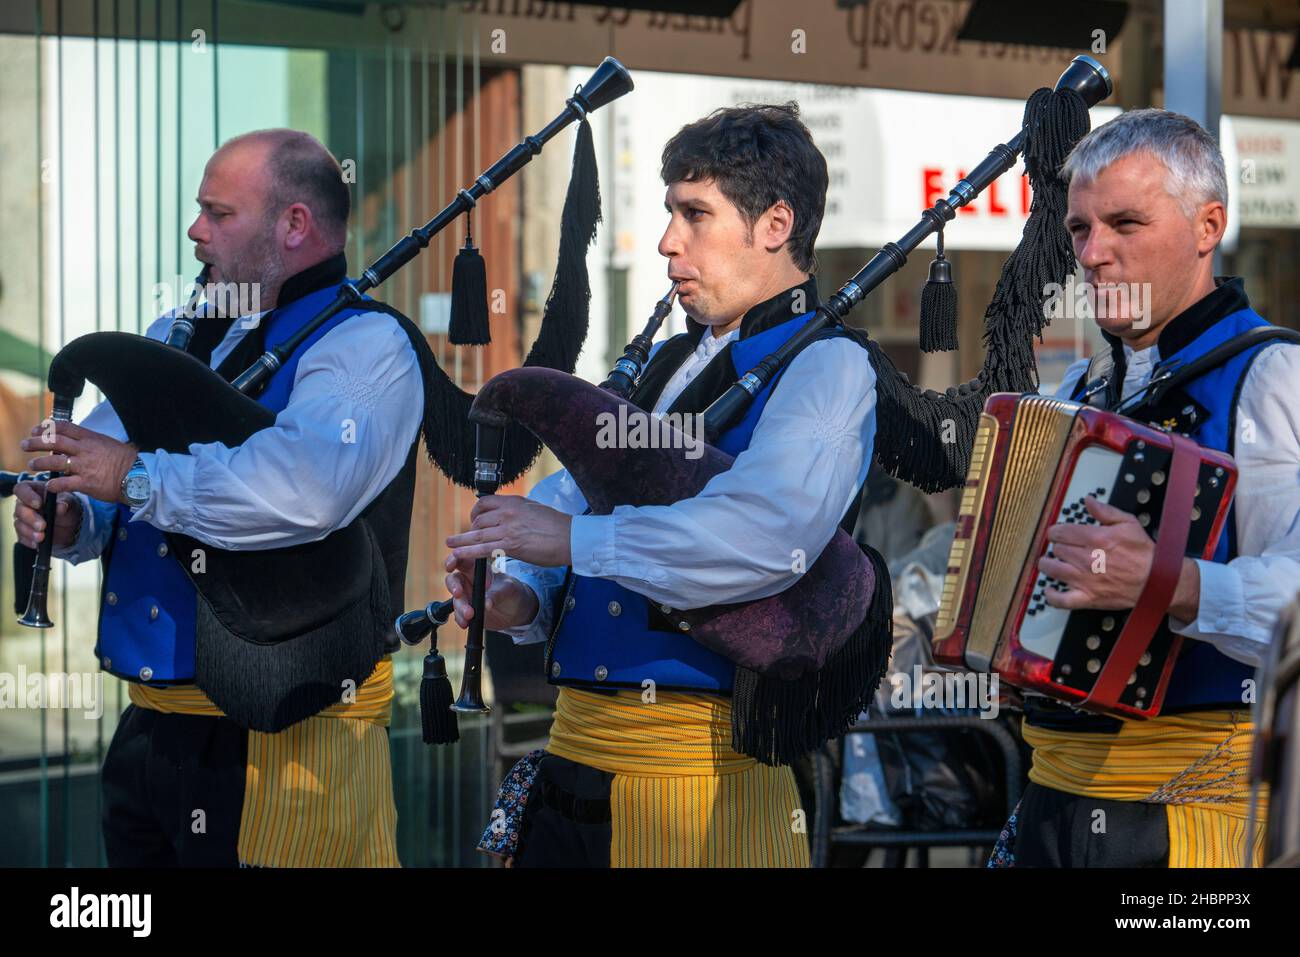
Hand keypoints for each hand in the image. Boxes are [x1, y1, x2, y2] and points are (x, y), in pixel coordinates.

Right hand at [12, 481, 82, 549]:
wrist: (71, 524)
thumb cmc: (66, 506)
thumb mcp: (69, 501)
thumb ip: (64, 502)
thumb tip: (60, 506)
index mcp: (33, 491)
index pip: (22, 489)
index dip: (27, 496)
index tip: (38, 504)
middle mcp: (25, 504)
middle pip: (19, 509)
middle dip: (30, 518)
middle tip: (42, 525)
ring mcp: (23, 519)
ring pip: (19, 524)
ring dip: (30, 532)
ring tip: (42, 537)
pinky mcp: (25, 533)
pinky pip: (22, 538)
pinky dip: (30, 541)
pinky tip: (37, 544)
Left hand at [21, 421, 138, 503]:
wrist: (139, 476)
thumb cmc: (125, 461)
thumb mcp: (107, 444)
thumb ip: (90, 442)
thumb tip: (76, 440)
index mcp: (91, 438)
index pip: (64, 427)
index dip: (47, 428)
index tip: (36, 430)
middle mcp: (85, 450)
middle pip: (54, 442)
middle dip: (36, 442)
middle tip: (25, 445)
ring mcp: (85, 467)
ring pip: (55, 462)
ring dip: (40, 463)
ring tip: (32, 464)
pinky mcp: (87, 483)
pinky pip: (64, 483)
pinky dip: (53, 484)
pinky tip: (48, 486)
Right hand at [443, 551, 538, 630]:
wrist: (516, 612)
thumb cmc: (512, 592)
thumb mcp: (508, 589)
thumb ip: (497, 594)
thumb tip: (486, 604)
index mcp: (479, 569)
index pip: (462, 560)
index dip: (453, 560)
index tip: (450, 567)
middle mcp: (469, 582)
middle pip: (453, 580)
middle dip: (454, 586)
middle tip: (458, 593)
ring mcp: (467, 597)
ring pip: (456, 599)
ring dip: (460, 607)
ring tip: (470, 615)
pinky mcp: (467, 611)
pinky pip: (458, 614)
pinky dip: (460, 619)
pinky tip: (466, 623)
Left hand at [445, 494, 572, 567]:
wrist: (571, 538)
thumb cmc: (558, 526)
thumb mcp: (535, 509)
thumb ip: (518, 511)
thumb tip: (509, 514)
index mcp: (514, 502)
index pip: (485, 502)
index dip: (475, 512)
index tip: (473, 520)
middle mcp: (508, 513)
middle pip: (479, 520)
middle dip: (470, 530)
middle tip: (465, 538)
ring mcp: (508, 529)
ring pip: (477, 534)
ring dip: (461, 541)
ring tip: (450, 544)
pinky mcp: (511, 546)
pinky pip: (484, 549)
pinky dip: (469, 552)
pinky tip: (459, 555)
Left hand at [1039, 495, 1203, 616]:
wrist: (1157, 580)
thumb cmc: (1144, 553)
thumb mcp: (1128, 524)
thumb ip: (1106, 511)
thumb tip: (1088, 500)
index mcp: (1095, 538)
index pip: (1060, 532)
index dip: (1056, 531)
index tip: (1058, 533)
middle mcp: (1086, 558)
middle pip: (1056, 549)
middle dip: (1057, 547)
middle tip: (1061, 548)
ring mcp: (1085, 579)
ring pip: (1052, 569)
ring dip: (1048, 565)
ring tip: (1050, 563)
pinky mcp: (1088, 597)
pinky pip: (1062, 600)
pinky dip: (1052, 596)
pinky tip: (1049, 591)